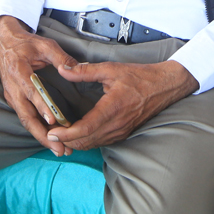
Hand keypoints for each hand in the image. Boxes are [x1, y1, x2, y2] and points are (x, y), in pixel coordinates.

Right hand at [0, 16, 78, 155]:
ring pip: (26, 121)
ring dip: (41, 137)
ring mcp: (12, 96)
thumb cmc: (25, 43)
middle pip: (26, 116)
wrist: (4, 42)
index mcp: (19, 72)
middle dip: (43, 135)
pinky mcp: (15, 100)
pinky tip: (50, 139)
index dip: (42, 108)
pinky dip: (37, 130)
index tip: (53, 122)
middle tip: (59, 148)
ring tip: (58, 150)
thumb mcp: (44, 44)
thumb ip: (60, 58)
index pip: (31, 93)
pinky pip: (26, 118)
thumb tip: (75, 69)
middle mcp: (13, 88)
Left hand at [45, 60, 197, 150]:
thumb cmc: (140, 77)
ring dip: (76, 143)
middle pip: (86, 141)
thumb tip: (63, 69)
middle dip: (66, 141)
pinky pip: (101, 142)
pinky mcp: (123, 133)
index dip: (66, 134)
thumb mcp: (111, 69)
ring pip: (93, 144)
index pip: (85, 129)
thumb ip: (85, 71)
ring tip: (59, 135)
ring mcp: (121, 131)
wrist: (164, 87)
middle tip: (49, 134)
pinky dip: (87, 141)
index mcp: (113, 108)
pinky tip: (77, 134)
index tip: (52, 132)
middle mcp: (117, 124)